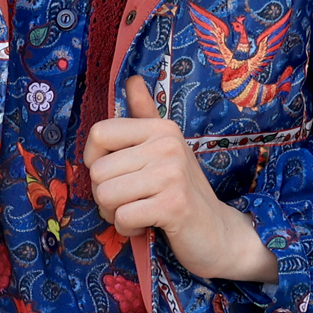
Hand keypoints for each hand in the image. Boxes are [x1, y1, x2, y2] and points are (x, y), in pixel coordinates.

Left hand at [84, 76, 278, 284]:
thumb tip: (132, 79)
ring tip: (140, 212)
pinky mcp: (173, 205)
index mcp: (161, 128)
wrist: (218, 233)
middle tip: (132, 201)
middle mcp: (167, 144)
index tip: (114, 174)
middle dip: (105, 196)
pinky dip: (128, 229)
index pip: (99, 132)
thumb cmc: (182, 191)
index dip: (94, 160)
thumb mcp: (163, 149)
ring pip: (105, 195)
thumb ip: (144, 116)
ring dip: (114, 214)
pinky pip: (122, 218)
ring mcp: (172, 174)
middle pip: (97, 171)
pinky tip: (148, 226)